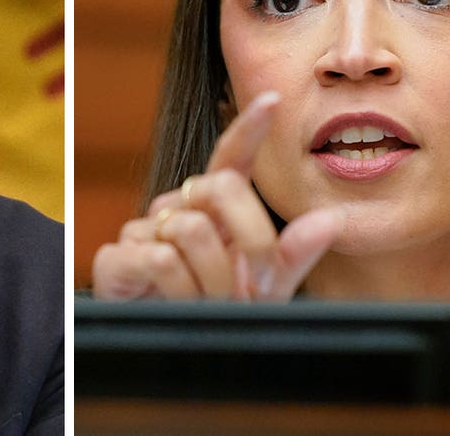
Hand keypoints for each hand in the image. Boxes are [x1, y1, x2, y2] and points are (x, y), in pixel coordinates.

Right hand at [92, 91, 342, 300]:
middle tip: (257, 280)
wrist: (163, 350)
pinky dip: (182, 291)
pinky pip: (161, 260)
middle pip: (219, 187)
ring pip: (192, 231)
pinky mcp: (117, 258)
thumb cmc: (214, 313)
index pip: (231, 157)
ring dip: (214, 279)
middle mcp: (178, 208)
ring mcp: (144, 230)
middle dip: (252, 237)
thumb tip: (332, 219)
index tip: (272, 99)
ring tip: (210, 303)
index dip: (249, 127)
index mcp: (215, 209)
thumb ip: (295, 256)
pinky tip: (179, 305)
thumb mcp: (263, 290)